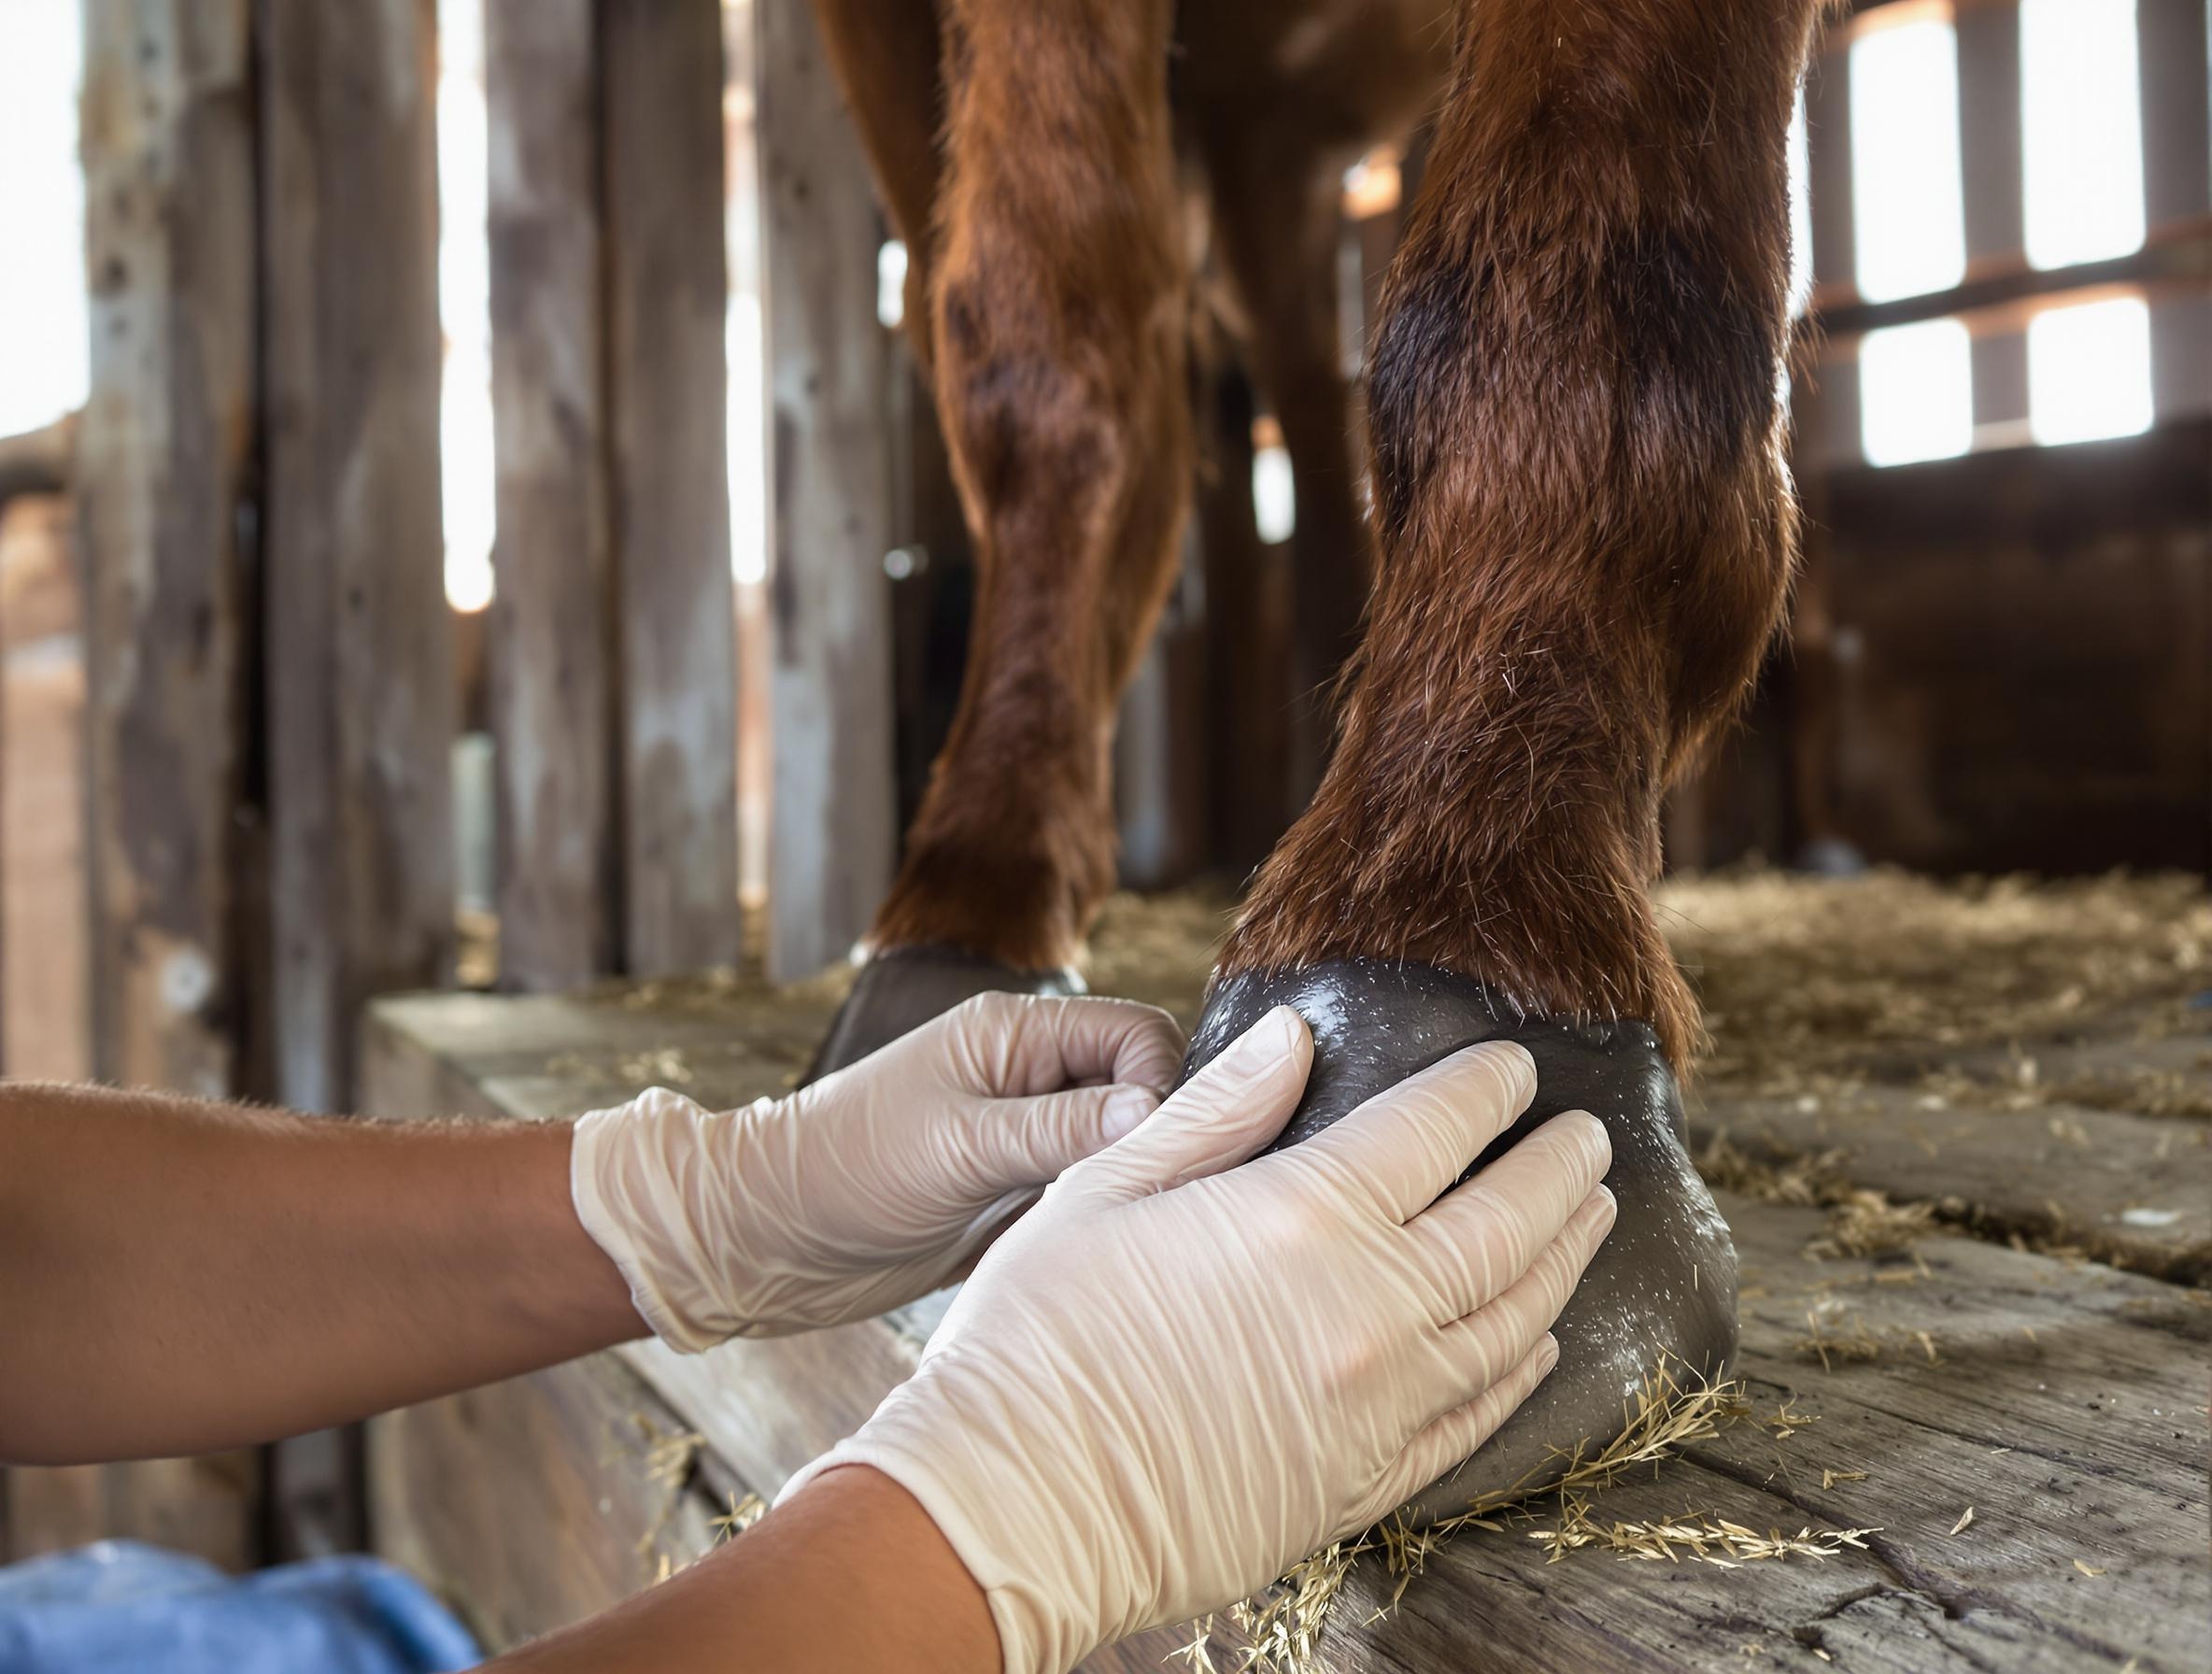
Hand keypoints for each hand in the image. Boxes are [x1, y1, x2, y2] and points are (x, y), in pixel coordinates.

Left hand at [569, 993, 1184, 1348]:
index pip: (1137, 1035)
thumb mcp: (959, 1147)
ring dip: (1123, 1184)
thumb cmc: (844, 1173)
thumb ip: (1060, 1128)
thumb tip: (1155, 1108)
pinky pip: (1085, 1194)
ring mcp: (1023, 1135)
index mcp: (1016, 1035)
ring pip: (1118, 1147)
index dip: (1161, 1087)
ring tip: (1110, 1229)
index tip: (1150, 1151)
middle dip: (1152, 1138)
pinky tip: (1087, 1249)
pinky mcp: (1013, 1190)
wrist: (767, 1239)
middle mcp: (1029, 1077)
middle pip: (1139, 1089)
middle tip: (1136, 1198)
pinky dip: (1094, 1218)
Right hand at [778, 1007, 1616, 1672]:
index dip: (1486, 1090)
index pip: (1435, 1132)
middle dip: (1556, 1171)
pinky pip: (1472, 1419)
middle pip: (1504, 1225)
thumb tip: (1293, 1037)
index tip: (1517, 1067)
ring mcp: (1377, 1408)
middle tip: (1590, 1137)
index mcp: (1303, 1219)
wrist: (1008, 1507)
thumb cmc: (1034, 1336)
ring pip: (1511, 1322)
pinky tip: (1538, 1341)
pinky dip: (1519, 1372)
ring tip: (1590, 1217)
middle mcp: (1368, 1312)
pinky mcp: (1361, 1485)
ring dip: (1562, 1261)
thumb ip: (1218, 1110)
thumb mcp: (1108, 1189)